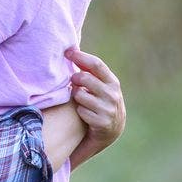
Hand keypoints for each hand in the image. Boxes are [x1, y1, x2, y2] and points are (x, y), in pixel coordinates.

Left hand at [65, 48, 125, 168]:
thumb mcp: (100, 86)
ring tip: (81, 101)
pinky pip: (80, 111)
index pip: (96, 64)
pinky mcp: (102, 123)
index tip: (67, 52)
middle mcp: (113, 94)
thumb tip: (72, 51)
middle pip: (84, 78)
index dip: (80, 57)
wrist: (111, 131)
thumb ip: (90, 72)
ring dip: (76, 97)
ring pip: (79, 95)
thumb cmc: (100, 102)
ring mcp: (108, 109)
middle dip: (74, 78)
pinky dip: (79, 111)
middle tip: (73, 82)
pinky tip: (85, 114)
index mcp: (112, 82)